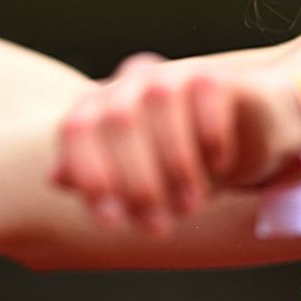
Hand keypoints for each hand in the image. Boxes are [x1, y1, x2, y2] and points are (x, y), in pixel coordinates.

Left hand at [50, 53, 300, 234]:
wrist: (245, 135)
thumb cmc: (182, 160)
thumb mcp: (139, 178)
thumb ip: (98, 175)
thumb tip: (55, 177)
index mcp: (103, 105)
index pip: (78, 128)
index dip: (89, 173)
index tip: (109, 220)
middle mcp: (132, 82)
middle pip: (117, 119)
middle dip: (136, 181)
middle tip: (158, 228)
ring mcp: (174, 73)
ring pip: (160, 100)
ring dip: (174, 161)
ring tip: (190, 206)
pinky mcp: (217, 76)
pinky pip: (206, 93)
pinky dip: (210, 133)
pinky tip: (219, 165)